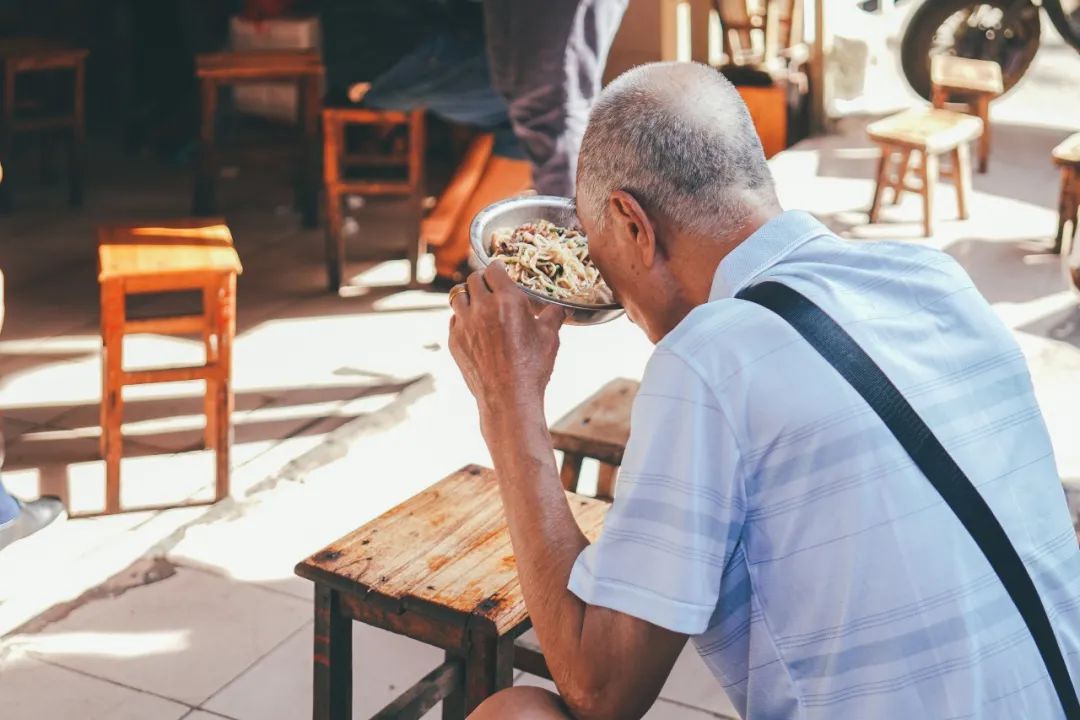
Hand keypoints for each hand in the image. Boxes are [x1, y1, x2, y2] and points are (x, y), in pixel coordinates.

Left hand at [448, 262, 565, 426]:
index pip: (494, 269)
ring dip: (468, 295)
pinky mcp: (455, 340)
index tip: (500, 272)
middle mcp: (482, 307)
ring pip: (458, 296)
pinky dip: (461, 318)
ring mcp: (465, 324)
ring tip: (477, 302)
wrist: (508, 398)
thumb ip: (553, 317)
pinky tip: (472, 326)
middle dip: (483, 280)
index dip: (497, 268)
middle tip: (490, 287)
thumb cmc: (532, 367)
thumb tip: (563, 309)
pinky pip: (454, 319)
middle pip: (474, 279)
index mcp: (507, 300)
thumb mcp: (550, 338)